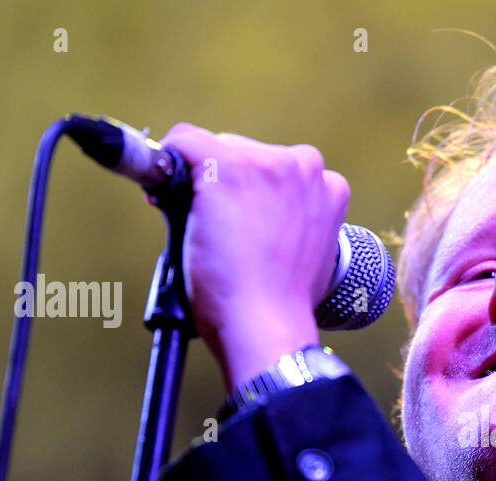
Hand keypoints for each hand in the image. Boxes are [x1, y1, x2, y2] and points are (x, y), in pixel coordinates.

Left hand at [157, 123, 350, 388]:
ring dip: (202, 182)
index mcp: (328, 188)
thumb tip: (262, 225)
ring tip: (204, 229)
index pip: (279, 169)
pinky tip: (166, 200)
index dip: (254, 194)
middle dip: (228, 185)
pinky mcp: (227, 166)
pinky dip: (166, 164)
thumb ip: (296, 227)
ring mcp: (266, 163)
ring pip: (214, 149)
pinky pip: (182, 141)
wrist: (264, 325)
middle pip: (245, 153)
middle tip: (221, 232)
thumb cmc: (282, 305)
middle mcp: (303, 167)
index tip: (243, 222)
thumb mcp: (310, 258)